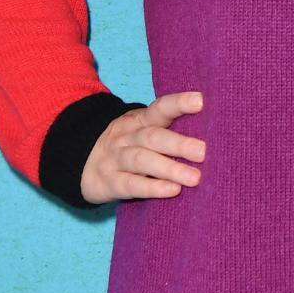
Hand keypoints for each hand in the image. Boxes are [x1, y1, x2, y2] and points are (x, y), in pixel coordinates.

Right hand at [79, 90, 206, 204]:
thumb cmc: (127, 147)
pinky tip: (172, 191)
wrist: (79, 162)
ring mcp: (115, 158)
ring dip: (170, 168)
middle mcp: (127, 136)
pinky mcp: (109, 182)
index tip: (201, 101)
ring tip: (195, 178)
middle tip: (204, 152)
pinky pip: (130, 184)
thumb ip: (169, 131)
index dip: (179, 103)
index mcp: (139, 120)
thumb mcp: (142, 132)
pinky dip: (152, 187)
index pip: (160, 108)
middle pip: (152, 136)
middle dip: (179, 144)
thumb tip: (215, 136)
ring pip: (142, 159)